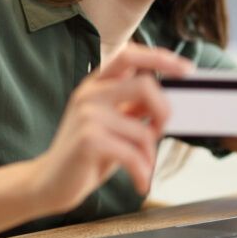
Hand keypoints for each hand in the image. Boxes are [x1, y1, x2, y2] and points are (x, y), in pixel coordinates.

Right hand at [30, 44, 192, 214]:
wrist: (50, 182)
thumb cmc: (88, 152)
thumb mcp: (113, 123)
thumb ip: (134, 107)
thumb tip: (168, 99)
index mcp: (96, 84)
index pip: (129, 55)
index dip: (160, 57)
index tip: (186, 70)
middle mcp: (90, 93)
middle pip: (145, 84)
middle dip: (164, 110)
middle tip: (161, 131)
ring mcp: (88, 115)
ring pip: (143, 129)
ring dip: (150, 154)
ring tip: (142, 166)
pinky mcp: (88, 140)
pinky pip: (133, 154)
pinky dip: (142, 171)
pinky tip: (140, 182)